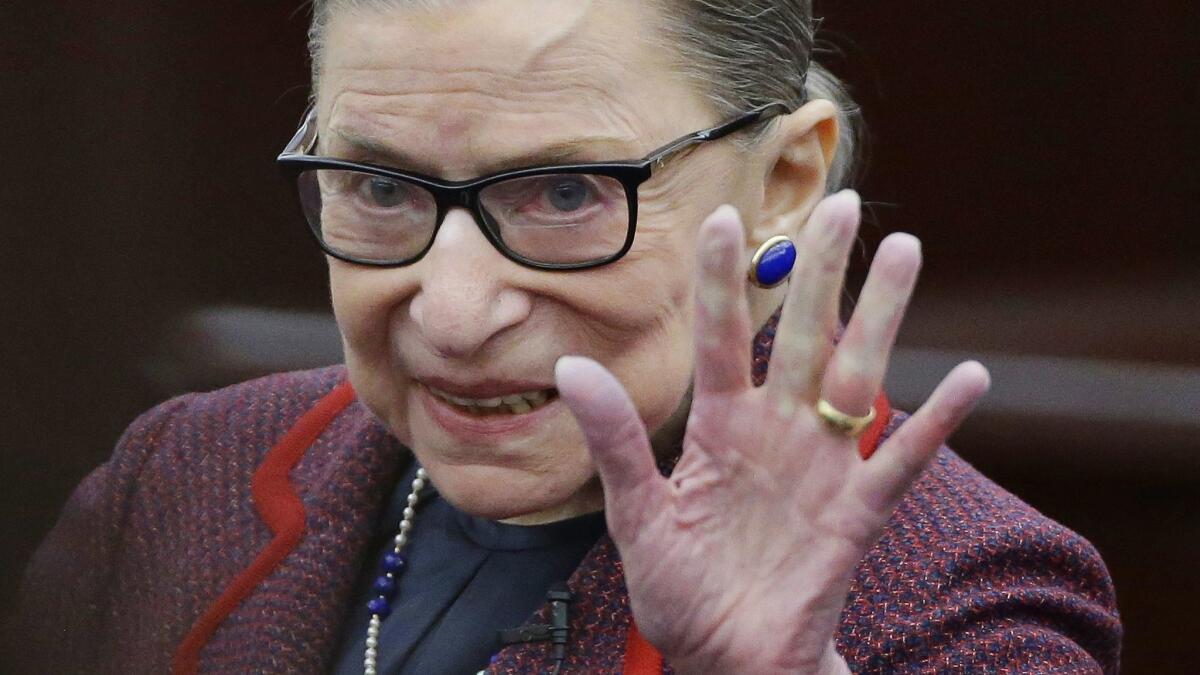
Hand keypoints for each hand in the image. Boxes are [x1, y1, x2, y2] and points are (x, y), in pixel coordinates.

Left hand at [554, 191, 990, 673]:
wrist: (726, 659)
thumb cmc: (679, 589)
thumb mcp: (636, 517)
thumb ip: (616, 442)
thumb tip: (570, 367)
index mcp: (718, 429)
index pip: (720, 339)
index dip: (722, 281)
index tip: (724, 217)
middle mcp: (775, 432)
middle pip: (801, 336)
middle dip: (819, 272)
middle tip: (841, 202)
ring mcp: (820, 468)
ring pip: (856, 376)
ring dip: (882, 316)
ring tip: (905, 250)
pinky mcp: (856, 514)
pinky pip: (900, 462)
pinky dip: (937, 423)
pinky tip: (972, 376)